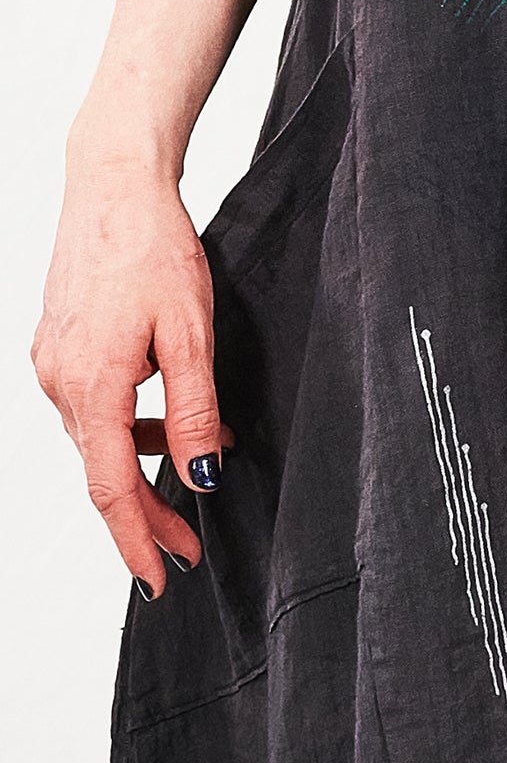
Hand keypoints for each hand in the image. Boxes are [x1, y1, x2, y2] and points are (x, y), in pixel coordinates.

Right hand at [31, 150, 235, 599]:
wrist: (112, 184)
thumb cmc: (155, 248)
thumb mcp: (191, 335)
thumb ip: (194, 413)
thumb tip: (199, 478)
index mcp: (91, 387)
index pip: (111, 490)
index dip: (137, 540)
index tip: (159, 579)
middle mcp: (58, 383)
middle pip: (102, 473)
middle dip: (146, 515)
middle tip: (188, 546)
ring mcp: (50, 364)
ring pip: (98, 439)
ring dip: (142, 463)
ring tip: (198, 465)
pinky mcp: (55, 346)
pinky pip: (92, 406)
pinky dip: (129, 423)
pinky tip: (167, 415)